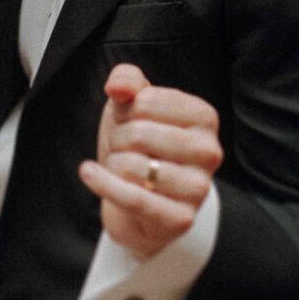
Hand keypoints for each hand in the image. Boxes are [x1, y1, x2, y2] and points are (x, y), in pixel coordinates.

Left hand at [78, 65, 222, 255]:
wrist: (141, 200)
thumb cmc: (140, 146)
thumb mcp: (132, 106)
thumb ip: (127, 80)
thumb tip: (118, 87)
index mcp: (204, 117)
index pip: (146, 101)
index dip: (125, 111)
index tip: (130, 121)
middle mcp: (209, 152)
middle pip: (138, 134)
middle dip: (117, 139)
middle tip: (123, 148)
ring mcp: (198, 188)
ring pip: (132, 167)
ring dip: (113, 165)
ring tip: (121, 168)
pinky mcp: (181, 218)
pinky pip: (132, 199)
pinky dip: (102, 184)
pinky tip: (89, 173)